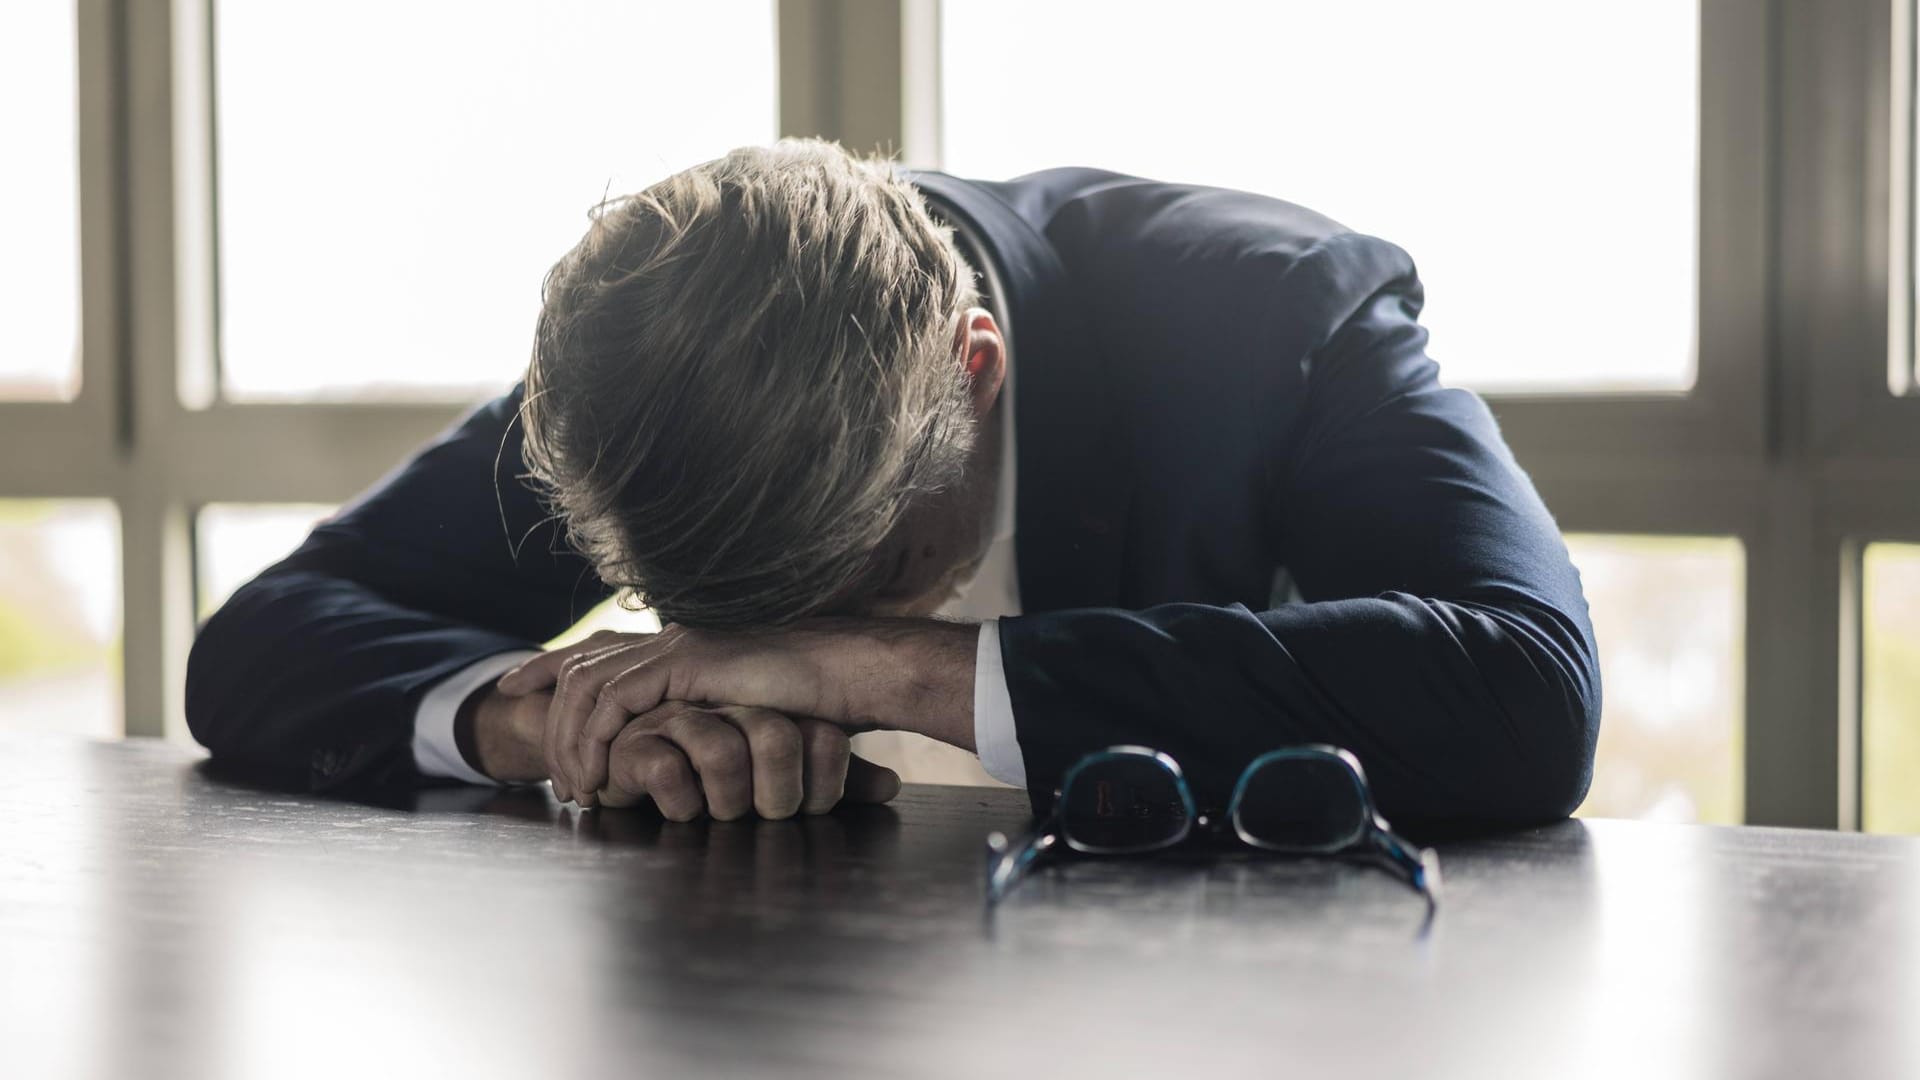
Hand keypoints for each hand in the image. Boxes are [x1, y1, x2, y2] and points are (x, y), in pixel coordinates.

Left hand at [494, 620, 976, 805]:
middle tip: (548, 773)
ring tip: (578, 788)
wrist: (848, 674)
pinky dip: (600, 738)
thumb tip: (683, 755)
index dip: (547, 666)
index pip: (595, 652)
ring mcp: (675, 647)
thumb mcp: (744, 718)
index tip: (511, 688)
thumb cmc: (812, 701)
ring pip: (588, 686)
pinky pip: (616, 699)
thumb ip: (706, 726)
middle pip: (579, 668)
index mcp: (679, 648)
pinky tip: (604, 773)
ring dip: (573, 740)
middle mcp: (668, 641)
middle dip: (547, 714)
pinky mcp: (685, 662)